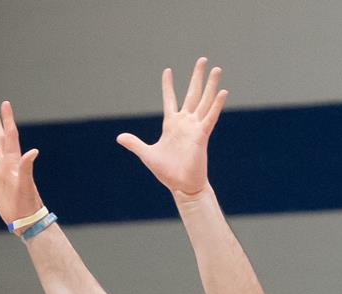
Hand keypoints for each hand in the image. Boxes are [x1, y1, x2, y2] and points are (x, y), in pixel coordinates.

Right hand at [0, 101, 43, 225]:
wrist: (25, 219)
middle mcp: (7, 165)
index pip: (10, 135)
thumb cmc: (26, 203)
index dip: (7, 119)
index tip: (5, 104)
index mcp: (13, 161)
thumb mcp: (26, 184)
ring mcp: (1, 174)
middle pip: (0, 141)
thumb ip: (26, 167)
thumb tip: (33, 151)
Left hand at [117, 57, 227, 199]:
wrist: (181, 185)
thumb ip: (135, 143)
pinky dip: (216, 105)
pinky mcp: (202, 135)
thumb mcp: (147, 154)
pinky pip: (210, 117)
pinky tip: (222, 92)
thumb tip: (119, 137)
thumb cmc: (167, 172)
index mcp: (171, 124)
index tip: (167, 71)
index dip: (168, 85)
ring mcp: (195, 127)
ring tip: (216, 69)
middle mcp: (185, 122)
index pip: (170, 99)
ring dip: (210, 85)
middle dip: (197, 77)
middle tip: (202, 59)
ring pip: (204, 101)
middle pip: (192, 94)